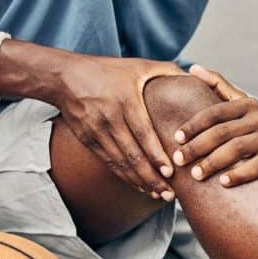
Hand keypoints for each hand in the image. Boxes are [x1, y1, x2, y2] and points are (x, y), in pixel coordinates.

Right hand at [52, 55, 184, 200]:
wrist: (65, 77)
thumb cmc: (107, 70)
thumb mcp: (137, 65)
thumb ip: (166, 70)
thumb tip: (192, 76)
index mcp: (125, 100)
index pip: (143, 133)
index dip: (156, 155)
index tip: (170, 172)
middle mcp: (110, 118)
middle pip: (132, 154)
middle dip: (151, 177)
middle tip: (169, 193)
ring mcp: (96, 131)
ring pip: (120, 163)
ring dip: (140, 181)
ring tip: (158, 194)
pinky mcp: (88, 140)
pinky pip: (109, 163)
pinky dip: (125, 176)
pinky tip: (139, 185)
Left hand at [172, 64, 257, 186]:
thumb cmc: (256, 125)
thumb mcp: (240, 103)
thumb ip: (217, 85)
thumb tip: (192, 68)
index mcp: (246, 103)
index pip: (215, 112)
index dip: (193, 125)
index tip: (176, 138)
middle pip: (222, 132)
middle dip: (197, 147)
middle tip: (179, 160)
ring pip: (237, 149)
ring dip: (213, 162)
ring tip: (196, 174)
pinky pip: (256, 167)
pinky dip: (238, 174)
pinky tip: (222, 182)